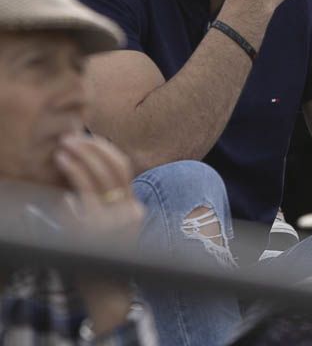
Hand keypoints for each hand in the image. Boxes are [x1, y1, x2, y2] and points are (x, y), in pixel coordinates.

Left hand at [53, 134, 142, 335]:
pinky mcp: (97, 230)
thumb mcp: (111, 227)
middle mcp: (129, 211)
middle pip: (114, 167)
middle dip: (92, 148)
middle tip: (70, 137)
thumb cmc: (103, 258)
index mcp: (134, 207)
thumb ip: (106, 203)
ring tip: (61, 148)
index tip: (87, 136)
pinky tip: (61, 167)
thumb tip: (84, 172)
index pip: (123, 167)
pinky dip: (73, 177)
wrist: (108, 291)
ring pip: (99, 177)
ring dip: (79, 158)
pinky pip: (84, 196)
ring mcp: (114, 221)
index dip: (105, 148)